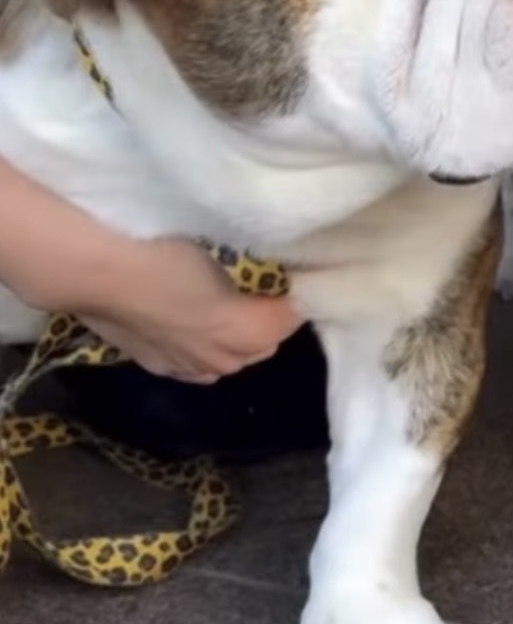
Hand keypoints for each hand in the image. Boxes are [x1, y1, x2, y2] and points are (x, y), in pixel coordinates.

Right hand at [80, 237, 302, 384]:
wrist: (102, 275)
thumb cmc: (169, 257)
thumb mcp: (226, 254)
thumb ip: (259, 273)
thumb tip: (283, 274)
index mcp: (252, 331)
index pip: (294, 316)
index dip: (298, 292)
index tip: (296, 272)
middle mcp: (228, 359)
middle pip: (267, 343)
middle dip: (272, 320)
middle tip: (264, 288)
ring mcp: (192, 368)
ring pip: (235, 359)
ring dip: (241, 339)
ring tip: (232, 308)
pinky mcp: (161, 368)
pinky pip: (200, 369)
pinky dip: (209, 353)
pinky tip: (199, 333)